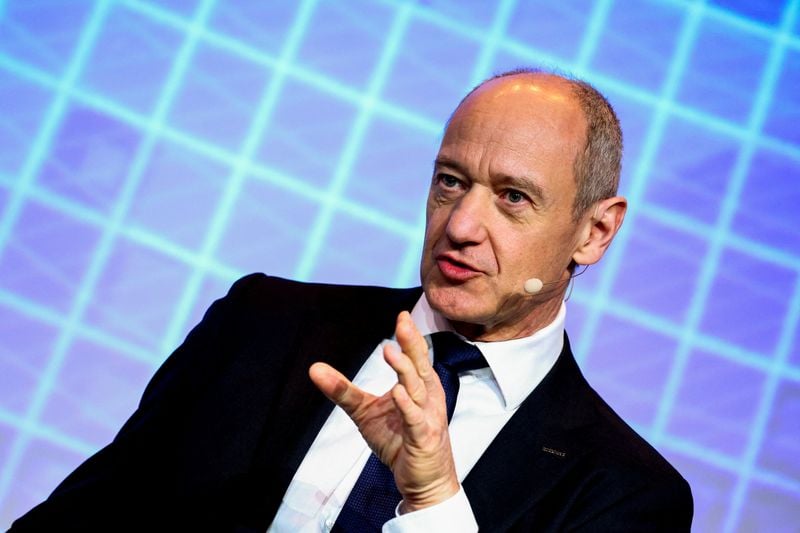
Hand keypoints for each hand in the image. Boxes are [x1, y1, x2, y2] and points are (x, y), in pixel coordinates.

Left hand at [309, 311, 459, 511]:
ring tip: (390, 351)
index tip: (402, 315)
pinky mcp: (424, 439)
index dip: (410, 337)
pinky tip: (397, 393)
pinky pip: (415, 420)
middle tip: (402, 322)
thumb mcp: (366, 413)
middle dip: (412, 344)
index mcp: (420, 387)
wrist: (424, 483)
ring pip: (418, 389)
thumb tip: (313, 368)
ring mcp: (428, 418)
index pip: (416, 357)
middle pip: (420, 366)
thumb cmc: (399, 442)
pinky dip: (408, 406)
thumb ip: (343, 390)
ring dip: (404, 370)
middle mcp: (427, 398)